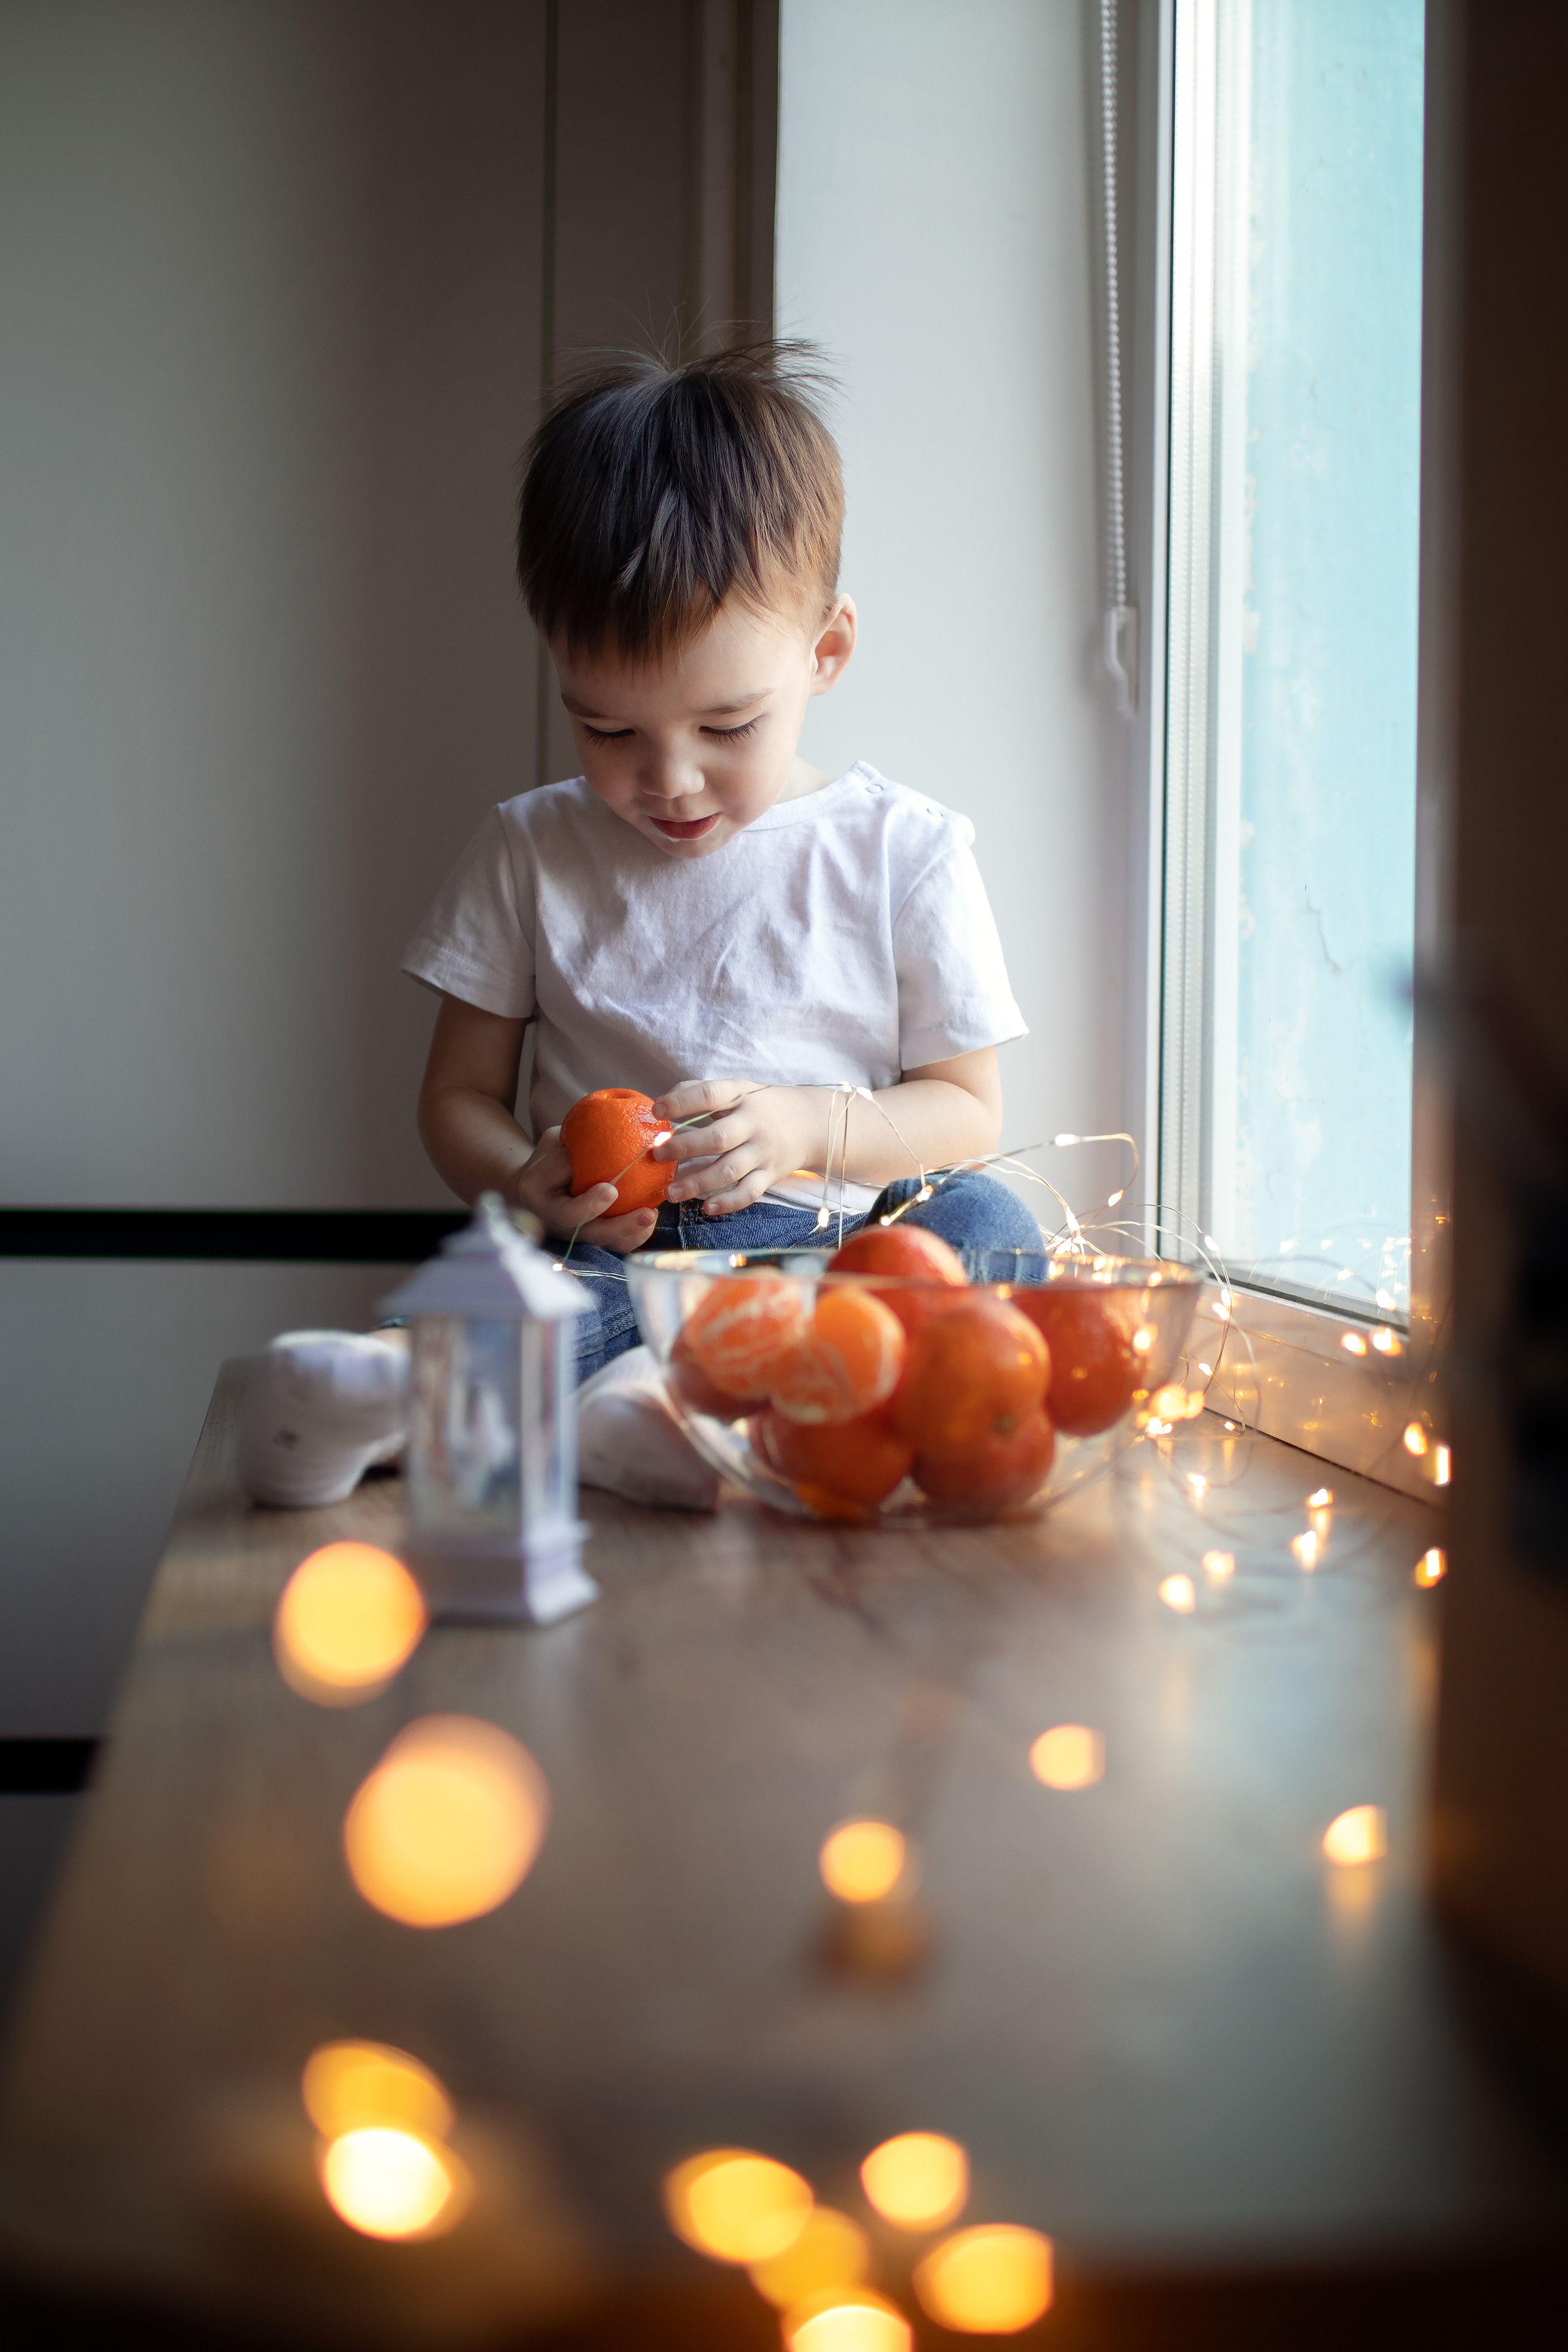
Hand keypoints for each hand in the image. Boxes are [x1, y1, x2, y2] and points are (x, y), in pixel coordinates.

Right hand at [516, 1125, 660, 1254]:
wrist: (542, 1180)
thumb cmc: (549, 1156)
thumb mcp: (552, 1146)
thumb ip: (570, 1148)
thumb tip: (601, 1145)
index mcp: (546, 1205)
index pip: (567, 1213)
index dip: (589, 1206)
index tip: (610, 1190)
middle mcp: (562, 1227)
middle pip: (594, 1235)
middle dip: (622, 1227)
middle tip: (647, 1214)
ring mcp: (580, 1234)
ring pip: (609, 1244)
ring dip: (635, 1233)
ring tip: (652, 1215)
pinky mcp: (597, 1235)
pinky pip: (619, 1242)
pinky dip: (638, 1233)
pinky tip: (653, 1214)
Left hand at [650, 1081, 815, 1216]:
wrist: (811, 1122)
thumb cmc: (761, 1105)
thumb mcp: (737, 1089)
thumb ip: (700, 1092)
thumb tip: (660, 1105)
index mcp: (742, 1096)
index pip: (710, 1095)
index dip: (682, 1102)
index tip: (656, 1110)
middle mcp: (754, 1124)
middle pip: (717, 1138)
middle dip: (684, 1148)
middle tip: (658, 1155)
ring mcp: (763, 1151)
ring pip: (729, 1170)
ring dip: (697, 1183)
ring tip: (670, 1191)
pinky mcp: (771, 1175)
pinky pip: (749, 1193)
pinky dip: (728, 1202)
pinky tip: (706, 1208)